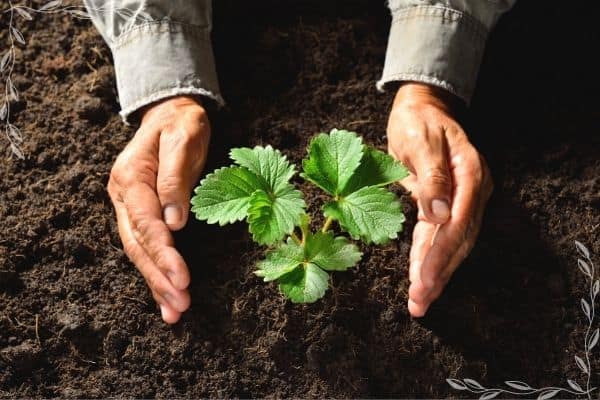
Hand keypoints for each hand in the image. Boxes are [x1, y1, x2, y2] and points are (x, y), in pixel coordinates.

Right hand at [107, 96, 209, 323]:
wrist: (171, 113)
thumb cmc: (182, 124)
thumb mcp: (183, 140)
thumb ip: (175, 179)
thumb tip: (175, 222)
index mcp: (131, 177)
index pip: (146, 222)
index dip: (163, 251)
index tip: (181, 277)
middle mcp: (123, 196)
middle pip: (138, 244)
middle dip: (159, 276)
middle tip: (180, 304)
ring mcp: (129, 207)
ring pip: (139, 252)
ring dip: (156, 283)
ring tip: (174, 312)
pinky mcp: (141, 214)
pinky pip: (145, 247)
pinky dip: (156, 272)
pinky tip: (166, 298)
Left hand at [387, 83, 492, 316]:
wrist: (422, 107)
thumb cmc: (418, 120)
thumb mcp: (420, 141)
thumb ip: (431, 177)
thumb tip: (439, 215)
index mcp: (470, 173)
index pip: (459, 222)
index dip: (441, 254)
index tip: (424, 279)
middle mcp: (473, 191)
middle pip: (458, 240)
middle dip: (438, 273)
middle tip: (420, 302)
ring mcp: (464, 199)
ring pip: (451, 244)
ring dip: (435, 273)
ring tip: (420, 302)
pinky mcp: (449, 205)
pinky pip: (439, 236)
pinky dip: (429, 258)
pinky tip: (420, 279)